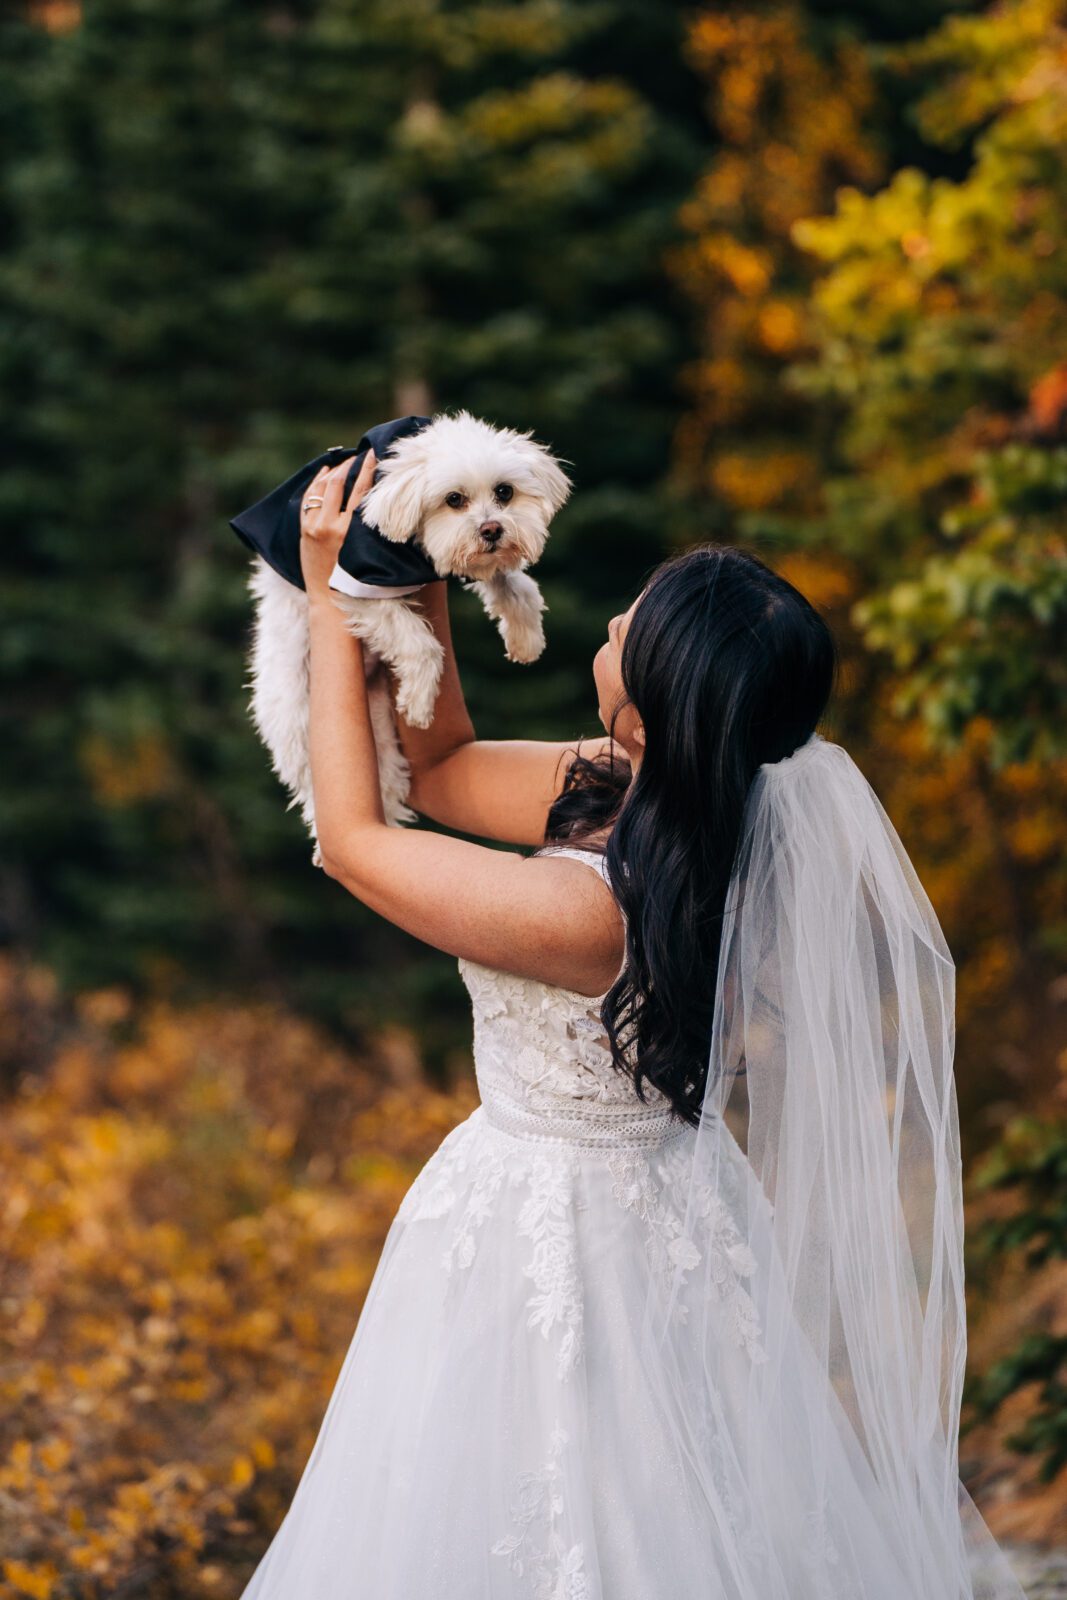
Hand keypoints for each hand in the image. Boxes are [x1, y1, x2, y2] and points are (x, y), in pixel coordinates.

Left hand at [300, 448, 376, 603]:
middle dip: (349, 465)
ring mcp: (314, 526)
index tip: (373, 454)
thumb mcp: (369, 551)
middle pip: (339, 483)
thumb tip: (388, 505)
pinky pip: (308, 498)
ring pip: (322, 488)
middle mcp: (329, 526)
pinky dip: (316, 483)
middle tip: (359, 455)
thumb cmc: (357, 581)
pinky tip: (324, 473)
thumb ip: (375, 528)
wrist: (330, 598)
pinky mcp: (304, 529)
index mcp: (350, 532)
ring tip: (344, 462)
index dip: (368, 470)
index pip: (361, 491)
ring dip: (333, 471)